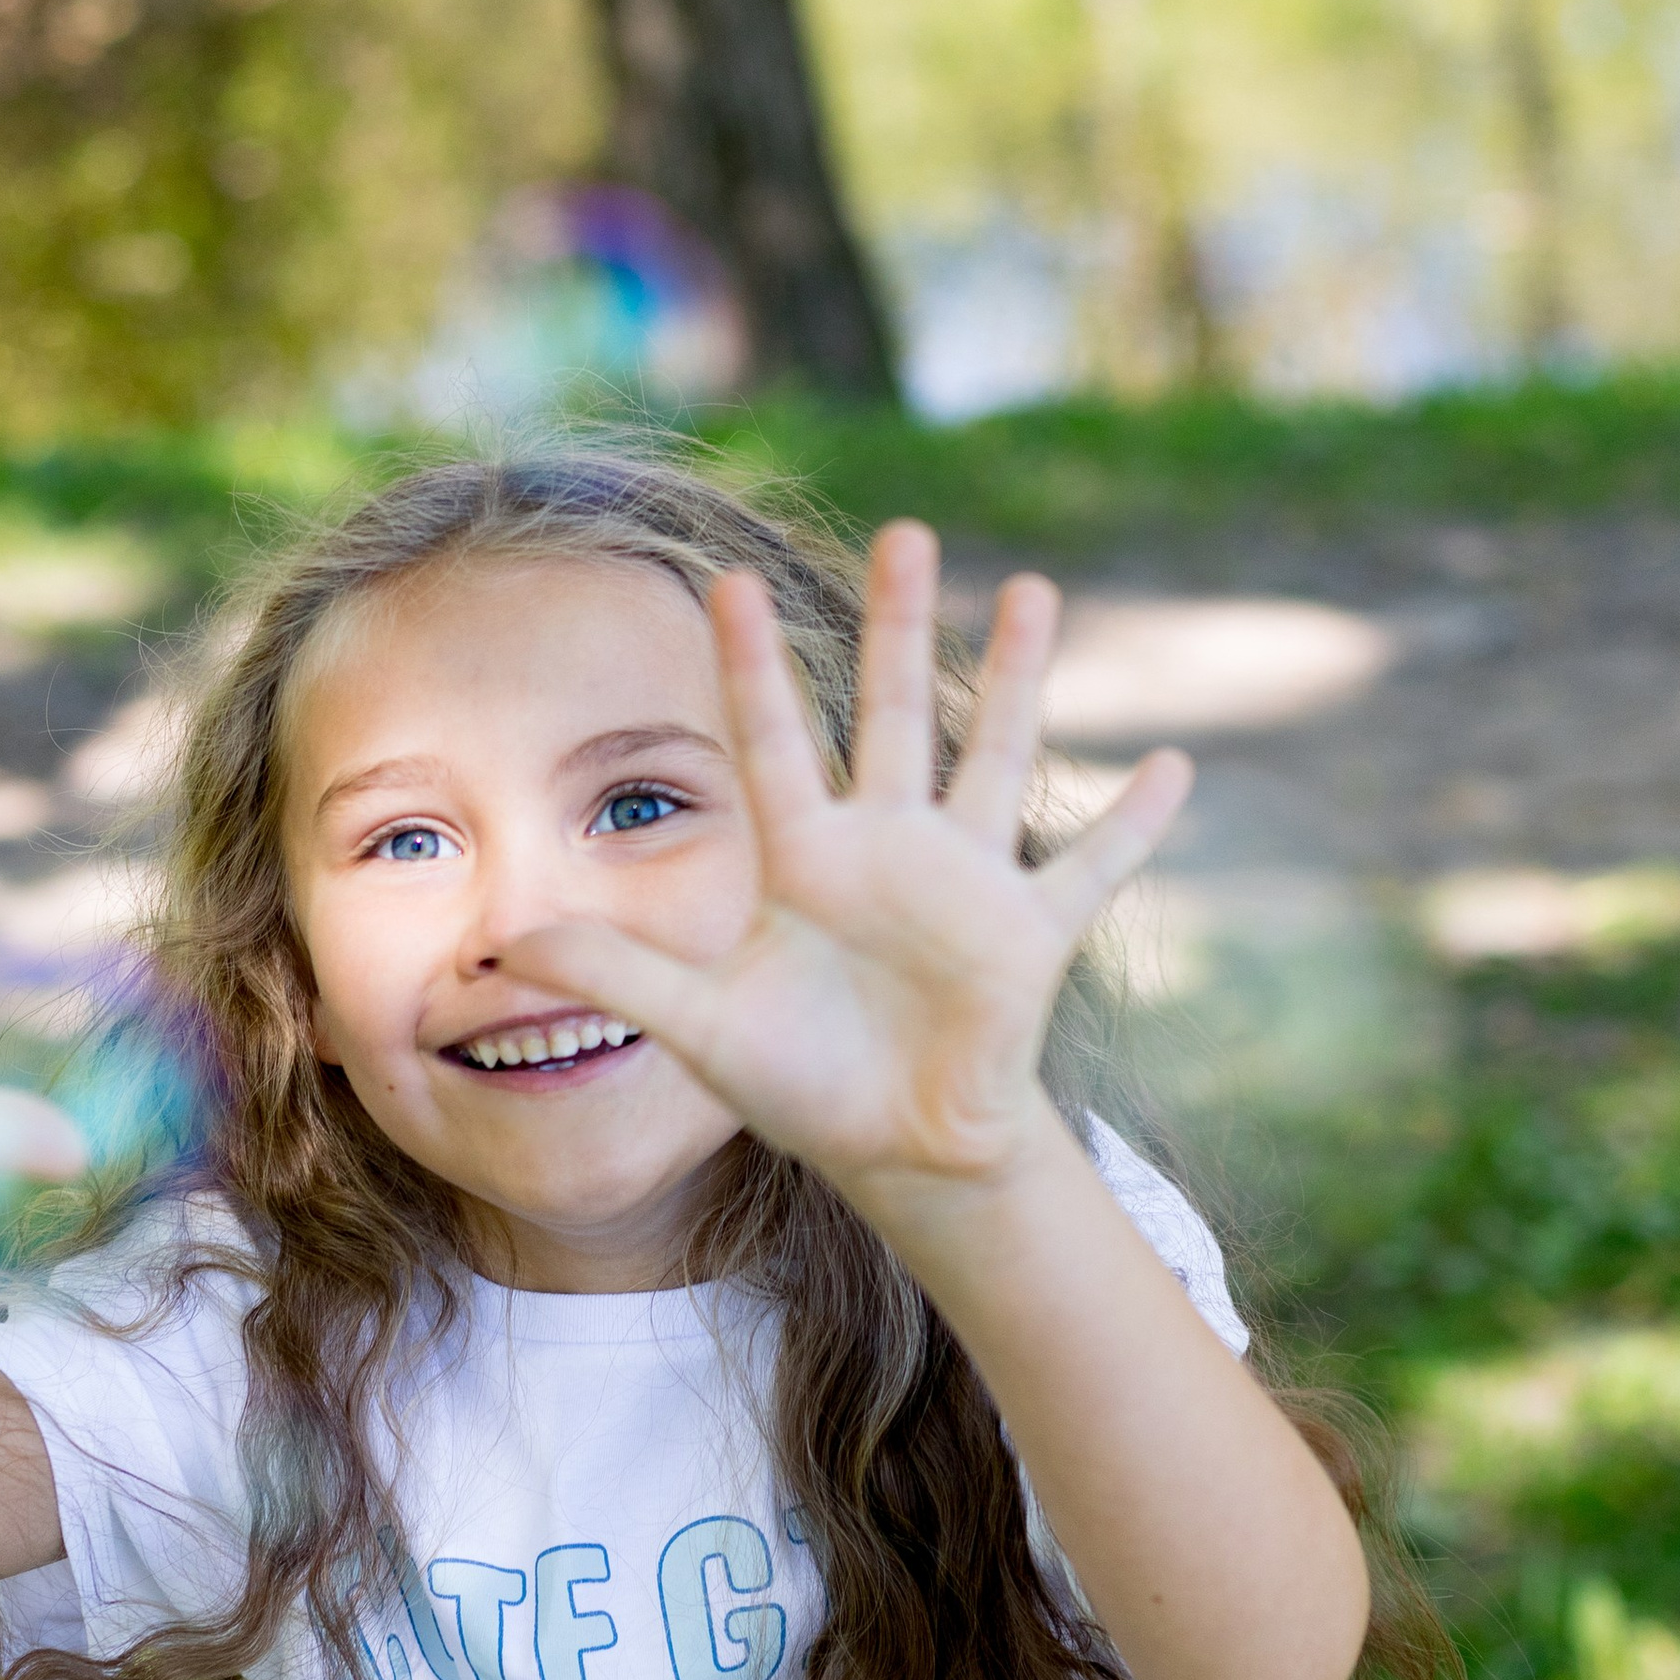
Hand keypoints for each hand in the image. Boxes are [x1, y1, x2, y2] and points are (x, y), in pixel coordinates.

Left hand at [505, 525, 1189, 1208]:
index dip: (752, 666)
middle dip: (898, 626)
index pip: (772, 741)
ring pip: (994, 757)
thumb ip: (615, 978)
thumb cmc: (799, 1081)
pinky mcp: (1028, 935)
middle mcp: (887, 848)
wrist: (895, 1148)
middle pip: (890, 714)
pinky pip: (1091, 869)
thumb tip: (503, 949)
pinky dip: (1132, 825)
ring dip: (1017, 681)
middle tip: (906, 531)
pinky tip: (1175, 766)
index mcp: (806, 860)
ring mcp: (964, 883)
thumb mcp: (700, 1027)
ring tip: (1035, 592)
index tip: (725, 578)